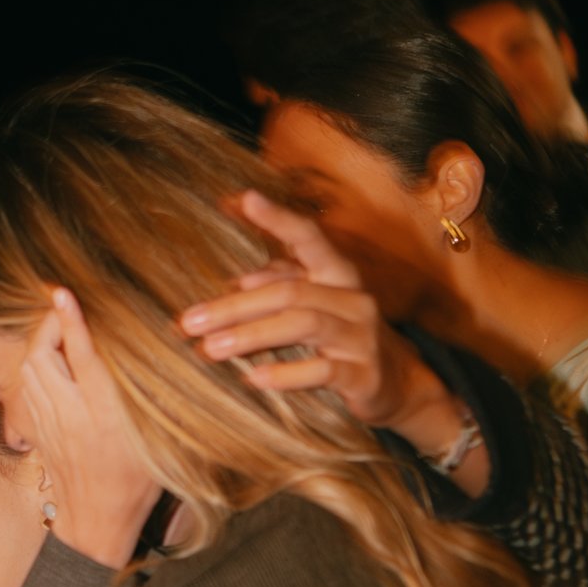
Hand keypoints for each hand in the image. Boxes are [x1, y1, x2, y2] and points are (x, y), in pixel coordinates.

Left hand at [15, 290, 160, 565]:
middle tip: (64, 310)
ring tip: (59, 330)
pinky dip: (36, 366)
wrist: (96, 523)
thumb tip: (167, 360)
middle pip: (43, 356)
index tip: (63, 293)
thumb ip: (154, 401)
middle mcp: (71, 415)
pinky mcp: (37, 431)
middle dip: (48, 326)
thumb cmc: (137, 482)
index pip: (83, 357)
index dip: (72, 322)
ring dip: (40, 344)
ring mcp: (48, 423)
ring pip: (30, 369)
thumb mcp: (158, 441)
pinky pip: (28, 387)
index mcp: (105, 415)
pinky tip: (52, 361)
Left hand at [181, 194, 480, 463]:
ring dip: (252, 336)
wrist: (397, 387)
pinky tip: (253, 378)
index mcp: (338, 275)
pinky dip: (286, 373)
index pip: (309, 238)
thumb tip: (239, 279)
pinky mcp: (365, 375)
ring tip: (210, 349)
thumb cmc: (342, 340)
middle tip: (190, 322)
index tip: (245, 199)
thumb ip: (282, 288)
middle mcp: (354, 298)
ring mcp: (362, 337)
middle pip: (290, 291)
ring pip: (304, 325)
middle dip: (234, 306)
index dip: (279, 218)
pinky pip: (323, 371)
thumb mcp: (315, 307)